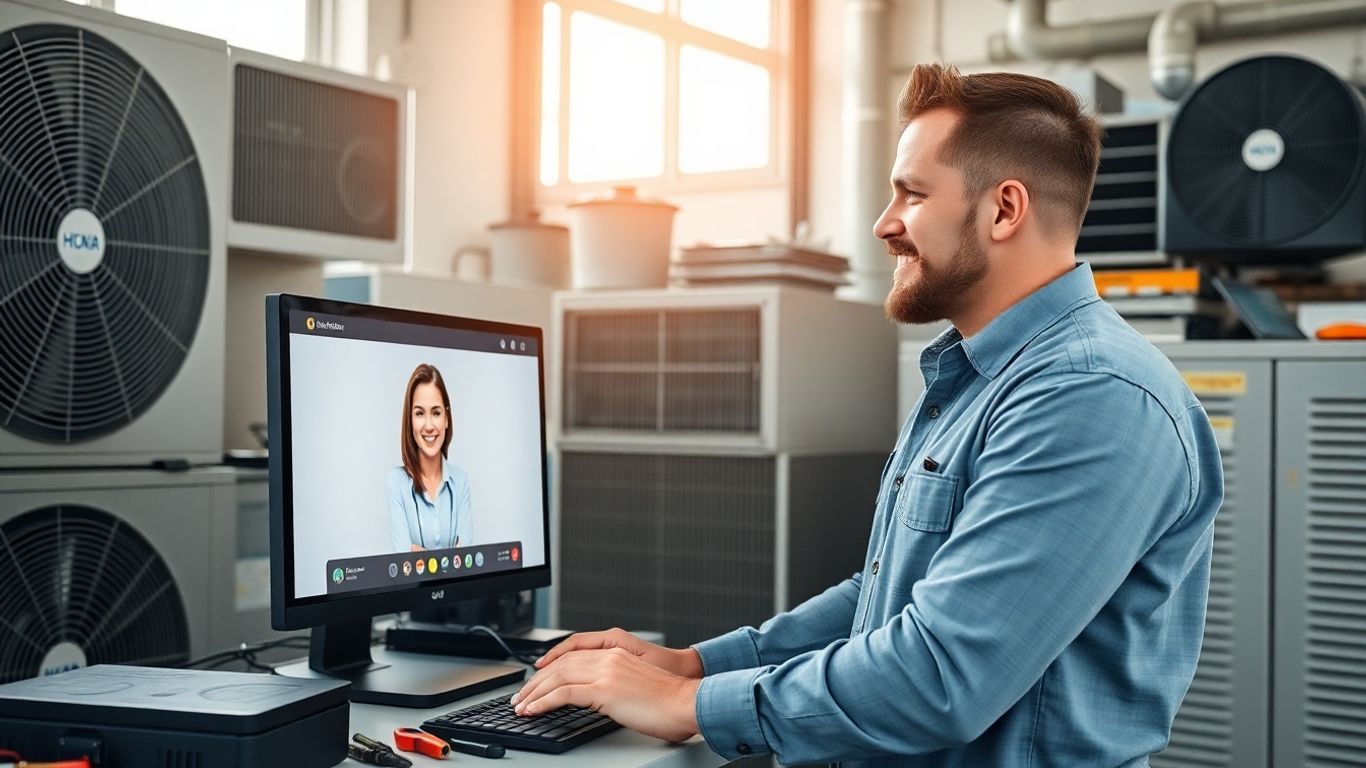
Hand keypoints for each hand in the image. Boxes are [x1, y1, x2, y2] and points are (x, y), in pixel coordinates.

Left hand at [511, 647, 700, 742]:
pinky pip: (563, 694)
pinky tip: (532, 710)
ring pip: (557, 677)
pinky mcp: (604, 690)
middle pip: (560, 664)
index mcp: (616, 653)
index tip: (536, 678)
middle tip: (520, 696)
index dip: (550, 666)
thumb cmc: (670, 701)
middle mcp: (608, 657)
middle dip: (536, 681)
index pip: (573, 655)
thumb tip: (599, 699)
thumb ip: (616, 684)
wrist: (687, 703)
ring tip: (520, 706)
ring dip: (534, 692)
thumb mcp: (637, 684)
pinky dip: (543, 702)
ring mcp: (605, 672)